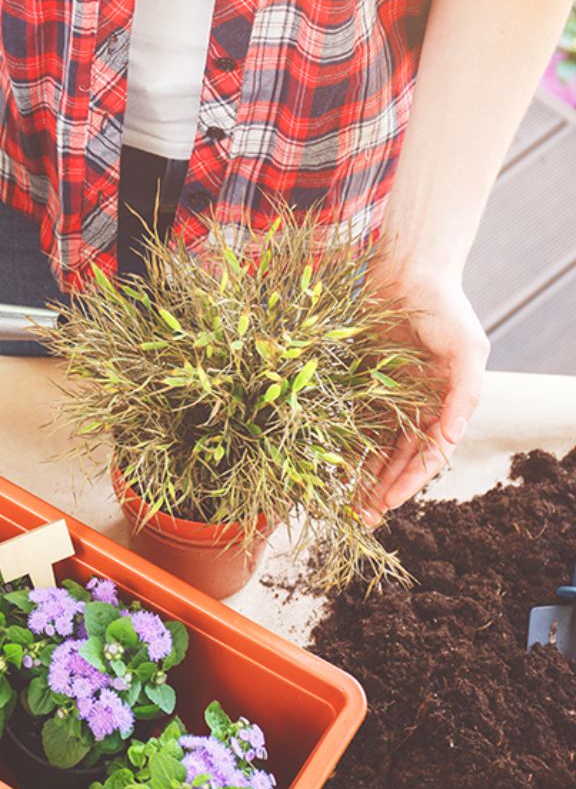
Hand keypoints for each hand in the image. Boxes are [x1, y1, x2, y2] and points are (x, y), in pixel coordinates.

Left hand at [359, 258, 489, 523]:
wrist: (406, 269)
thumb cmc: (445, 307)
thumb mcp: (467, 348)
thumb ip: (464, 394)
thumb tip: (452, 439)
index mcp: (443, 405)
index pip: (427, 456)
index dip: (409, 482)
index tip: (388, 504)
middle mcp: (414, 406)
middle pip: (396, 459)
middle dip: (379, 489)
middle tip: (359, 519)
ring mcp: (384, 396)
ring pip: (369, 446)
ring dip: (357, 476)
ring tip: (341, 504)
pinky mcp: (356, 383)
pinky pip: (345, 420)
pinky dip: (336, 444)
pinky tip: (323, 465)